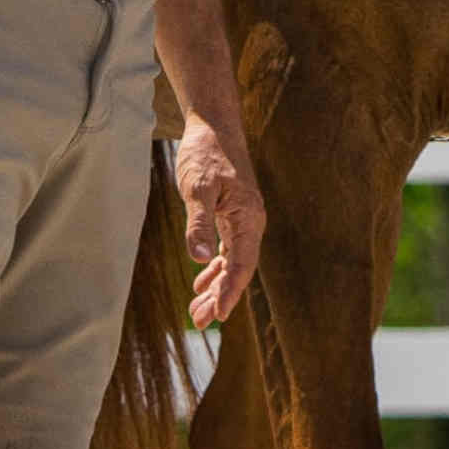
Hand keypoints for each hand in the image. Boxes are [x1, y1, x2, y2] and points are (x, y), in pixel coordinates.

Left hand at [176, 114, 264, 327]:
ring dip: (216, 287)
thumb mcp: (197, 187)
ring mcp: (242, 220)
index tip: (219, 316)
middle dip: (220, 297)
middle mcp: (250, 222)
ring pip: (232, 262)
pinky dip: (214, 268)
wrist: (214, 126)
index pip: (241, 265)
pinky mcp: (232, 215)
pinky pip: (227, 250)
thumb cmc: (206, 153)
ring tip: (197, 312)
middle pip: (238, 269)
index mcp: (248, 218)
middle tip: (200, 322)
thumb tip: (199, 260)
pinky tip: (201, 283)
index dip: (230, 292)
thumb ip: (199, 223)